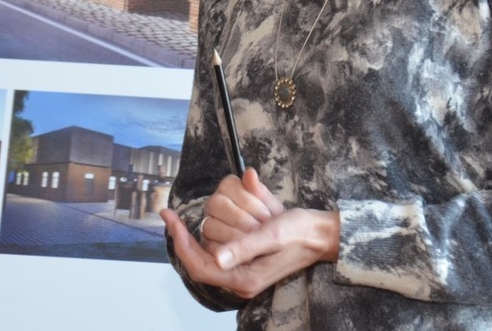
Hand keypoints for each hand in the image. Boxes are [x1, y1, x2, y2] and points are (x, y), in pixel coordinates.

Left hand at [160, 176, 339, 300]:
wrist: (321, 234)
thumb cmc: (301, 233)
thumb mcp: (273, 235)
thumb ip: (245, 248)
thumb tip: (218, 258)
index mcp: (245, 279)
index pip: (199, 266)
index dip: (180, 242)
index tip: (170, 219)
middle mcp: (240, 279)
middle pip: (200, 258)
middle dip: (191, 234)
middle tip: (179, 213)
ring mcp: (242, 270)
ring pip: (208, 251)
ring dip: (203, 230)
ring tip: (200, 212)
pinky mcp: (246, 260)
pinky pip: (220, 246)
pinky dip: (215, 228)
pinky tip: (215, 215)